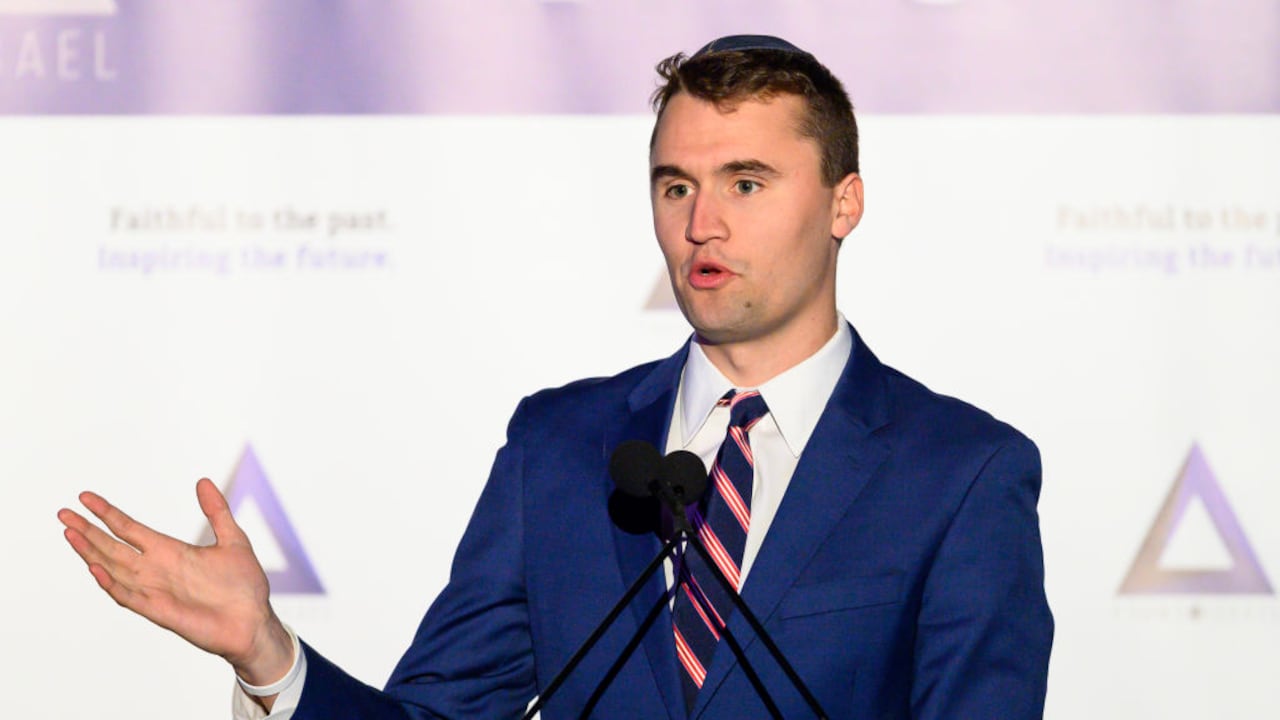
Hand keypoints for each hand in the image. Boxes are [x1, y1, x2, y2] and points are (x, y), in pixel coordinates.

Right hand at [58, 478, 294, 686]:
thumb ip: (216, 511)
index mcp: (170, 551)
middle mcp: (157, 569)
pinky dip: (110, 584)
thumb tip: (202, 481)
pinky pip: (128, 597)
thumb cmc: (244, 585)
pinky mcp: (159, 611)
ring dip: (90, 552)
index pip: (129, 528)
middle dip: (88, 530)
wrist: (254, 622)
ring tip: (70, 533)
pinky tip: (95, 568)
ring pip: (113, 568)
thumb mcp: (233, 539)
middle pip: (113, 546)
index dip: (107, 513)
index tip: (85, 497)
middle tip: (63, 513)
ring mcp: (155, 590)